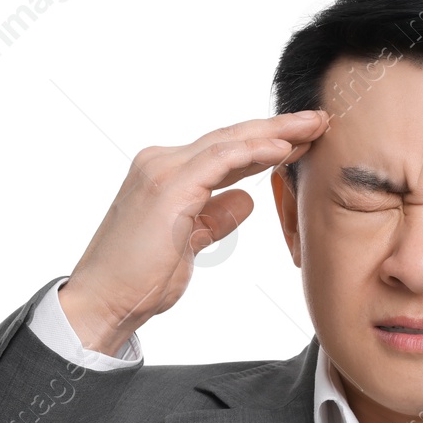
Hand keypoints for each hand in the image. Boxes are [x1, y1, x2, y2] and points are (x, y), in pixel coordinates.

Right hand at [59, 110, 329, 353]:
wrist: (103, 302)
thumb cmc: (140, 281)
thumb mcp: (188, 243)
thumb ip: (214, 218)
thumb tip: (244, 199)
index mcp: (166, 174)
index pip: (225, 150)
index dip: (266, 143)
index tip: (302, 141)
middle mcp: (161, 163)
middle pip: (230, 137)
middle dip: (278, 128)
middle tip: (319, 120)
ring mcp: (162, 171)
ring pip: (229, 141)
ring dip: (275, 133)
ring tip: (313, 127)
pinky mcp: (168, 188)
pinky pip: (219, 160)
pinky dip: (254, 151)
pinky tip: (283, 149)